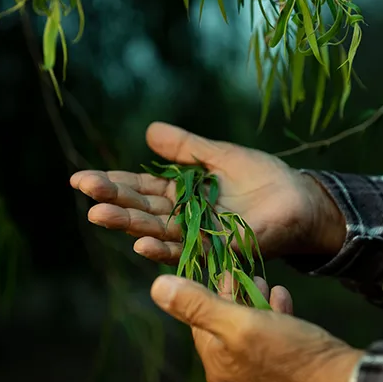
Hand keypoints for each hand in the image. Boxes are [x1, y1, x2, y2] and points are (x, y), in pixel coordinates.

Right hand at [70, 122, 344, 263]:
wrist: (301, 199)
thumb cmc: (263, 178)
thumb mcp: (220, 155)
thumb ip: (187, 148)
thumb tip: (148, 130)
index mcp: (185, 195)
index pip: (143, 190)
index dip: (114, 184)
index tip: (81, 178)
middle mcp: (188, 218)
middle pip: (144, 211)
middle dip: (113, 202)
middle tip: (83, 191)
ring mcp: (203, 236)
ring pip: (159, 232)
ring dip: (129, 225)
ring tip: (98, 215)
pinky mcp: (223, 249)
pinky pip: (190, 251)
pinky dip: (164, 249)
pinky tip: (140, 245)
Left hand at [150, 274, 362, 381]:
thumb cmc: (289, 352)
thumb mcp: (239, 322)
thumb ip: (197, 305)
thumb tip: (156, 286)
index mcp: (217, 364)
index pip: (199, 321)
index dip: (208, 291)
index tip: (221, 269)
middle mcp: (233, 374)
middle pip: (224, 325)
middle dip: (234, 295)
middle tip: (244, 273)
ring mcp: (259, 375)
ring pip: (249, 330)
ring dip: (254, 302)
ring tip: (263, 283)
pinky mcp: (282, 372)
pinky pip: (271, 340)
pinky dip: (274, 316)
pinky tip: (281, 299)